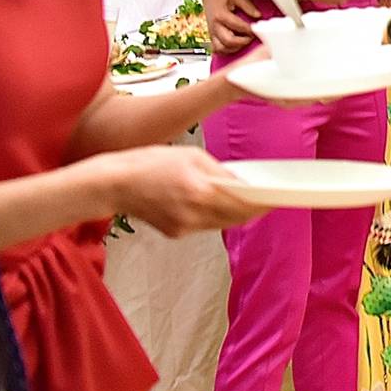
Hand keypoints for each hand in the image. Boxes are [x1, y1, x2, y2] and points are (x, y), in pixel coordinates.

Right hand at [101, 145, 267, 237]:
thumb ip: (219, 172)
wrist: (114, 183)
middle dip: (251, 209)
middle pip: (235, 218)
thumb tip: (241, 182)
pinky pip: (203, 224)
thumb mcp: (192, 157)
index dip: (262, 204)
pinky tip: (213, 202)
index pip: (242, 204)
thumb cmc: (150, 163)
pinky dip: (213, 214)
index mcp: (199, 192)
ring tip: (243, 198)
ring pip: (221, 223)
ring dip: (234, 212)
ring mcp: (183, 227)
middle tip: (264, 199)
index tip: (276, 199)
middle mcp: (193, 214)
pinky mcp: (175, 233)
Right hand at [201, 0, 258, 53]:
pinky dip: (226, 50)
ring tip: (244, 41)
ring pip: (221, 48)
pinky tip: (235, 46)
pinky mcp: (211, 36)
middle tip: (251, 37)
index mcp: (220, 15)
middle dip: (243, 41)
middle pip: (228, 41)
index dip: (249, 30)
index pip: (237, 26)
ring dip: (234, 48)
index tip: (257, 30)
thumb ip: (248, 6)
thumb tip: (258, 16)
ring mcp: (212, 32)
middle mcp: (214, 26)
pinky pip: (216, 49)